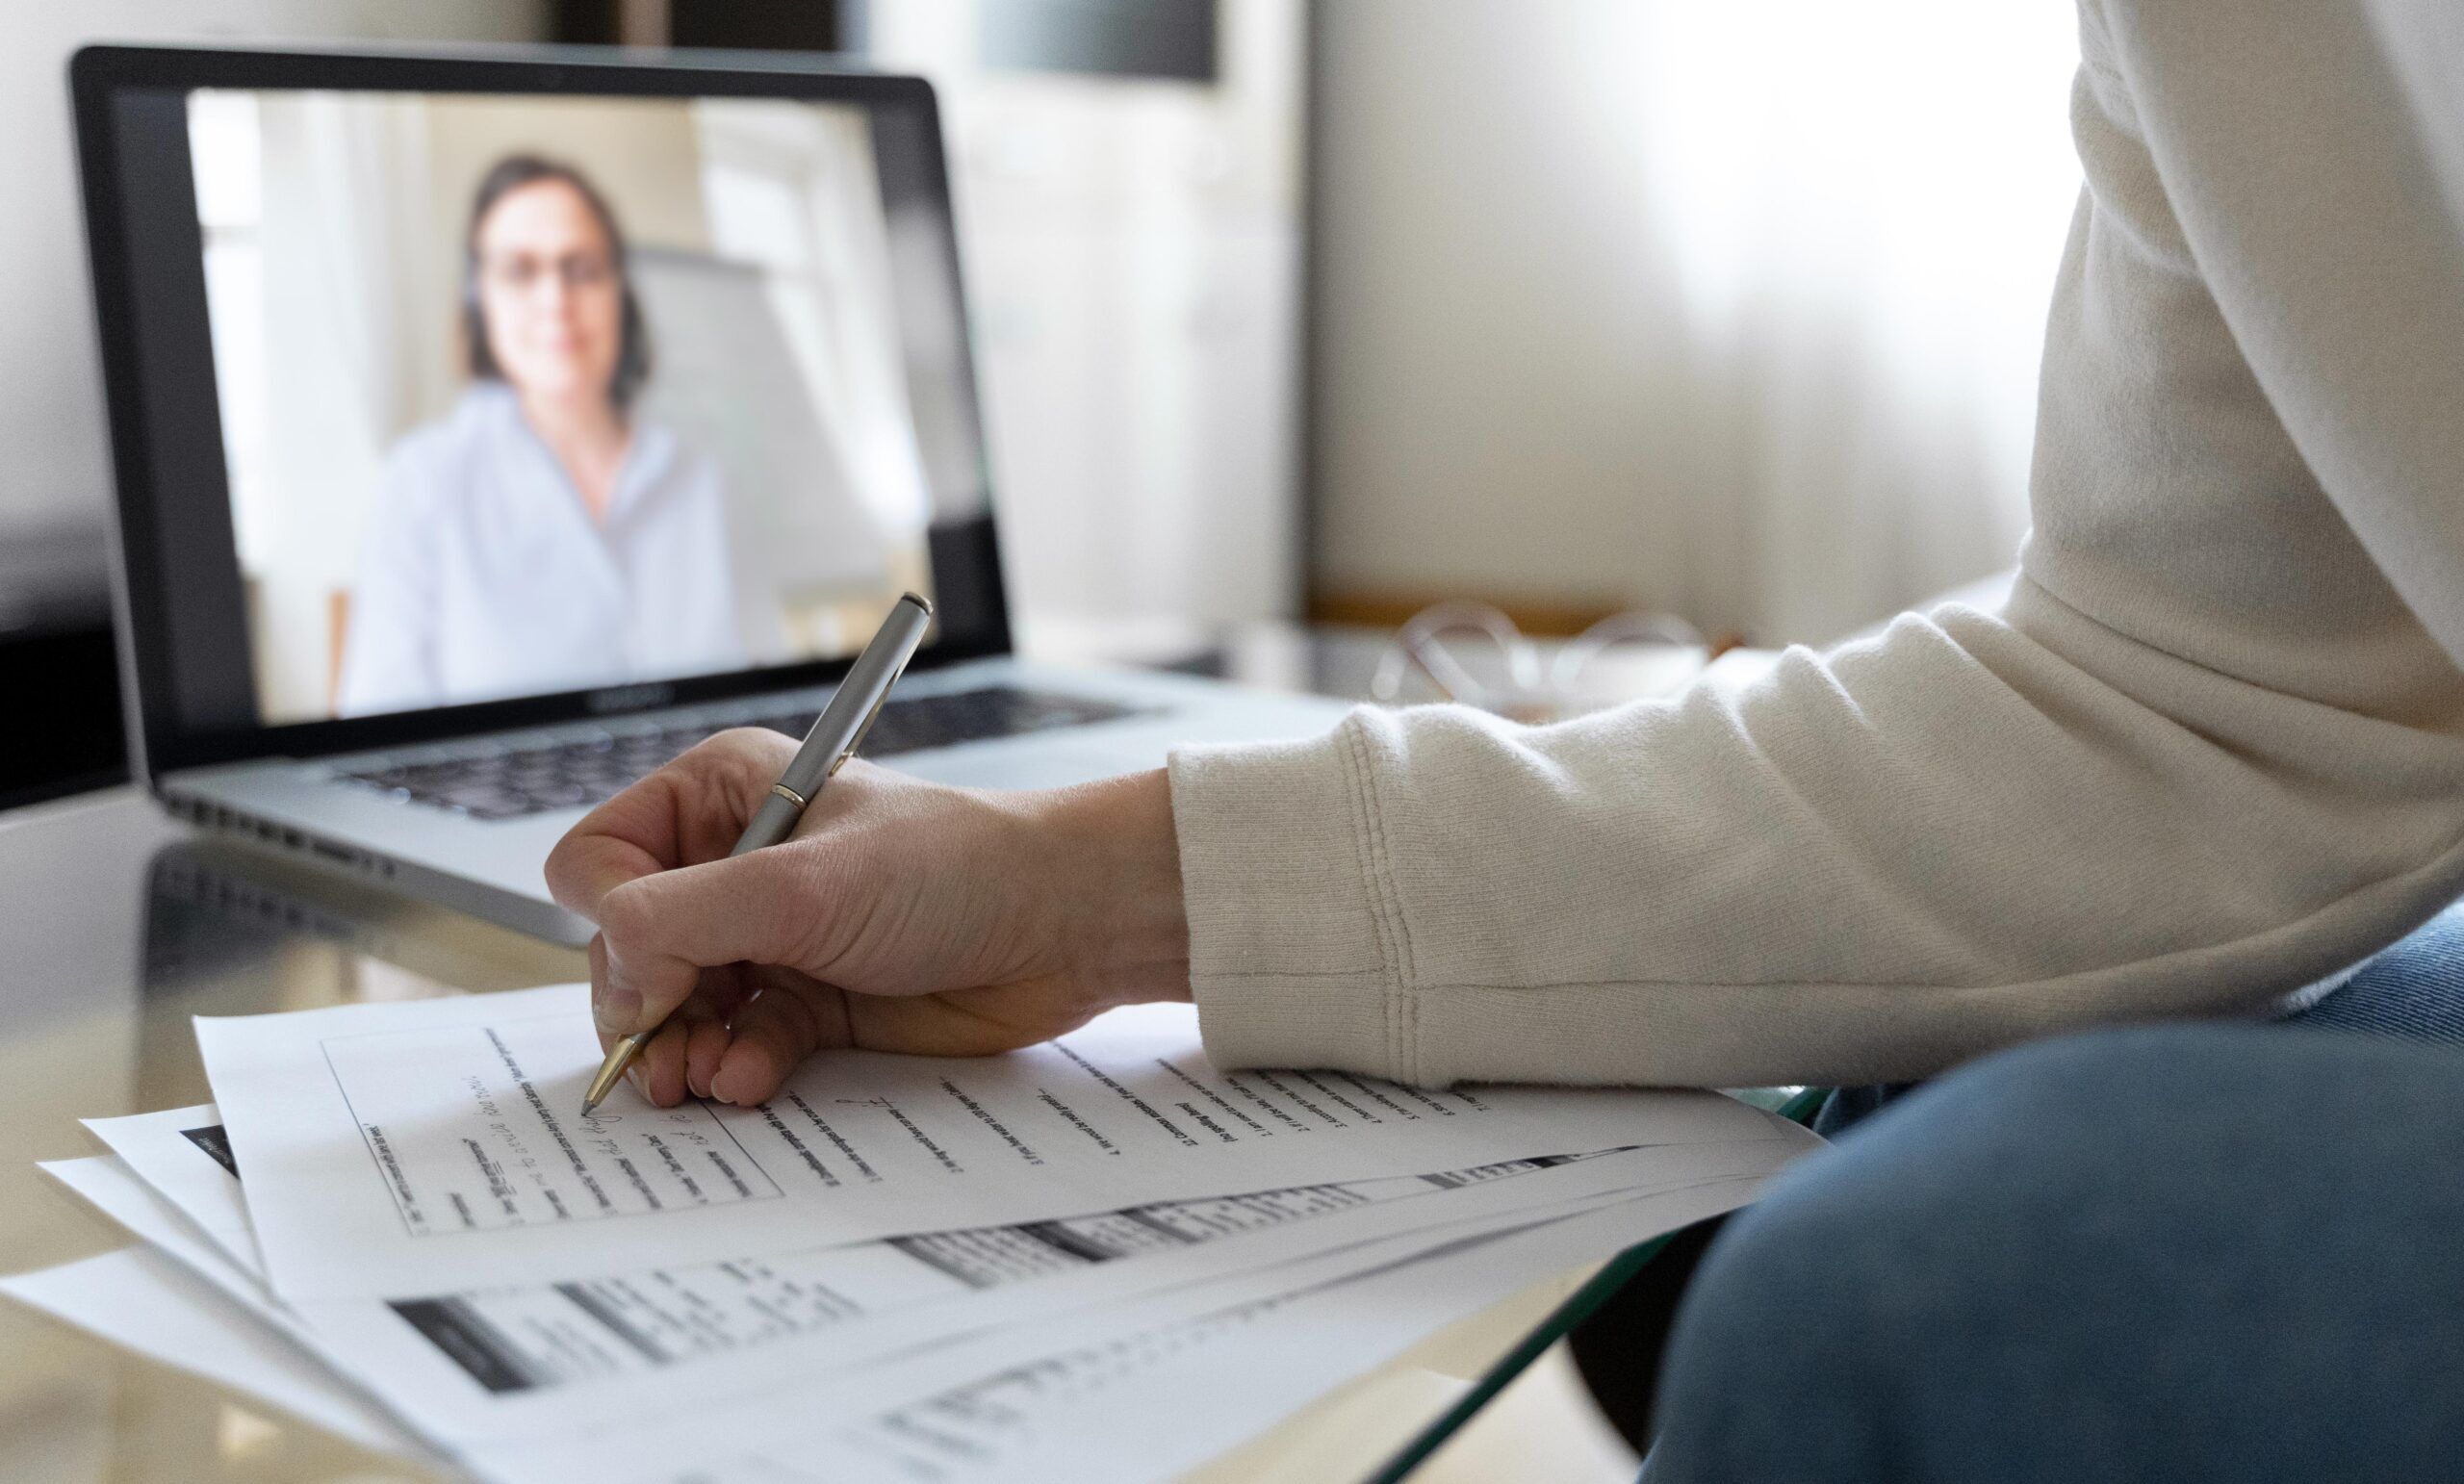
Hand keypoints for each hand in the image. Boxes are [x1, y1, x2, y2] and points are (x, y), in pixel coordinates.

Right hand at [544, 728, 1189, 1108]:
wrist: (1062, 926)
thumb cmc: (953, 869)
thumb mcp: (804, 885)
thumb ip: (684, 919)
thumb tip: (612, 972)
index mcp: (720, 794)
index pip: (599, 860)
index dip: (611, 924)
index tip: (651, 975)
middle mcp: (734, 862)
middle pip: (627, 949)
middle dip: (643, 1008)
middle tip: (666, 1057)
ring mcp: (770, 937)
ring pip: (674, 1010)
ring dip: (683, 1051)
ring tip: (706, 1078)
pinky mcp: (808, 1001)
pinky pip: (736, 1045)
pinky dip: (736, 1068)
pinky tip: (754, 1080)